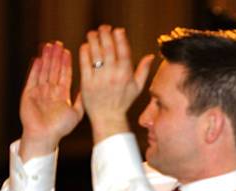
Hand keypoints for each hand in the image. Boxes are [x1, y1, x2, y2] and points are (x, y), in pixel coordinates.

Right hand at [19, 41, 83, 160]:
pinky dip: (35, 69)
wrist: (45, 136)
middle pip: (54, 70)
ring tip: (48, 47)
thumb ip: (81, 100)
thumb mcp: (76, 113)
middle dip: (56, 57)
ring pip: (43, 71)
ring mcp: (40, 91)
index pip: (64, 75)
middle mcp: (51, 91)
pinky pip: (32, 79)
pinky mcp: (28, 94)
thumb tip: (89, 89)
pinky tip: (38, 59)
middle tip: (58, 44)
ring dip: (46, 59)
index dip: (66, 63)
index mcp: (62, 94)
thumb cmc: (61, 128)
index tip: (68, 51)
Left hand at [79, 24, 153, 143]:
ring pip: (95, 52)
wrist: (108, 117)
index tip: (117, 30)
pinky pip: (84, 61)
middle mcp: (113, 75)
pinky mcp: (87, 82)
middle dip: (105, 34)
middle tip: (104, 28)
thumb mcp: (137, 88)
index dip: (120, 37)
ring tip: (94, 34)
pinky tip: (86, 45)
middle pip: (108, 48)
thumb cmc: (123, 102)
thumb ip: (144, 70)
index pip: (123, 51)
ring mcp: (99, 78)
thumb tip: (150, 56)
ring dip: (94, 39)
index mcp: (126, 75)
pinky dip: (85, 51)